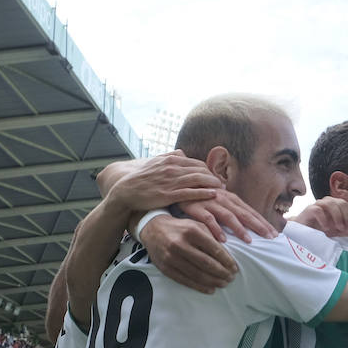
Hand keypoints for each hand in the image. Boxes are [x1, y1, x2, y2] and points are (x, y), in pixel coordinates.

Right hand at [106, 151, 221, 219]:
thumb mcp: (155, 163)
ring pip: (197, 180)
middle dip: (213, 176)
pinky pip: (190, 193)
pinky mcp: (168, 195)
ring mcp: (170, 181)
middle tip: (223, 183)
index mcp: (170, 160)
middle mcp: (172, 168)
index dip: (207, 169)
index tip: (215, 175)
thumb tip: (181, 152)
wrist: (125, 192)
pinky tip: (213, 195)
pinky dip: (203, 193)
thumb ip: (169, 156)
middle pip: (200, 170)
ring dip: (212, 183)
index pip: (195, 162)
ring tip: (222, 189)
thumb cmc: (141, 179)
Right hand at [140, 214, 238, 293]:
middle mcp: (180, 244)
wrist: (153, 230)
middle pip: (207, 264)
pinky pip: (185, 280)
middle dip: (222, 273)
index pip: (214, 249)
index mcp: (191, 231)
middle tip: (231, 278)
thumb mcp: (196, 225)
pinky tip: (210, 289)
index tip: (235, 268)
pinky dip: (200, 287)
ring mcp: (171, 257)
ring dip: (213, 281)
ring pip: (197, 274)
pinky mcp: (166, 268)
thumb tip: (228, 253)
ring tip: (223, 283)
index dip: (227, 260)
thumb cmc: (180, 228)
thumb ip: (211, 236)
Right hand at [179, 188, 276, 242]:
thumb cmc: (202, 199)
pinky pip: (208, 219)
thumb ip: (232, 212)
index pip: (251, 212)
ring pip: (228, 216)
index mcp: (232, 199)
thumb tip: (249, 227)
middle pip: (244, 214)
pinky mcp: (196, 207)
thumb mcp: (219, 203)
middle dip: (258, 226)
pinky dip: (216, 229)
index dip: (263, 223)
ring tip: (249, 241)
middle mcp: (224, 199)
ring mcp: (211, 202)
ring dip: (239, 229)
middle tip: (269, 238)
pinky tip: (223, 240)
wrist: (178, 187)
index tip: (274, 234)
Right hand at [293, 197, 347, 237]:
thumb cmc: (321, 233)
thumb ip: (346, 232)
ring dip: (337, 216)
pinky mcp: (308, 210)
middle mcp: (329, 203)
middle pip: (342, 203)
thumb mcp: (337, 233)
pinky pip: (317, 210)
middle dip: (347, 217)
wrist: (301, 234)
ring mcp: (318, 205)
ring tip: (338, 229)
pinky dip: (324, 219)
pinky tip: (326, 229)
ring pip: (330, 202)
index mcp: (338, 208)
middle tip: (347, 230)